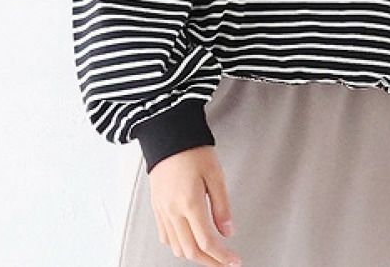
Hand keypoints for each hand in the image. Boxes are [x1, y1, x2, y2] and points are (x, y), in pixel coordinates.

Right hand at [147, 144, 241, 265]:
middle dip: (210, 262)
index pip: (207, 242)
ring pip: (177, 247)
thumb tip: (228, 230)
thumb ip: (222, 205)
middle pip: (191, 251)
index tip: (233, 260)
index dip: (222, 256)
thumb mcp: (215, 174)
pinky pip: (165, 236)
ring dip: (194, 256)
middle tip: (224, 263)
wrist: (167, 135)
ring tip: (210, 254)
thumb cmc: (191, 149)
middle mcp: (173, 211)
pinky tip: (188, 241)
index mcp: (189, 203)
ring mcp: (162, 210)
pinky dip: (178, 246)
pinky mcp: (156, 207)